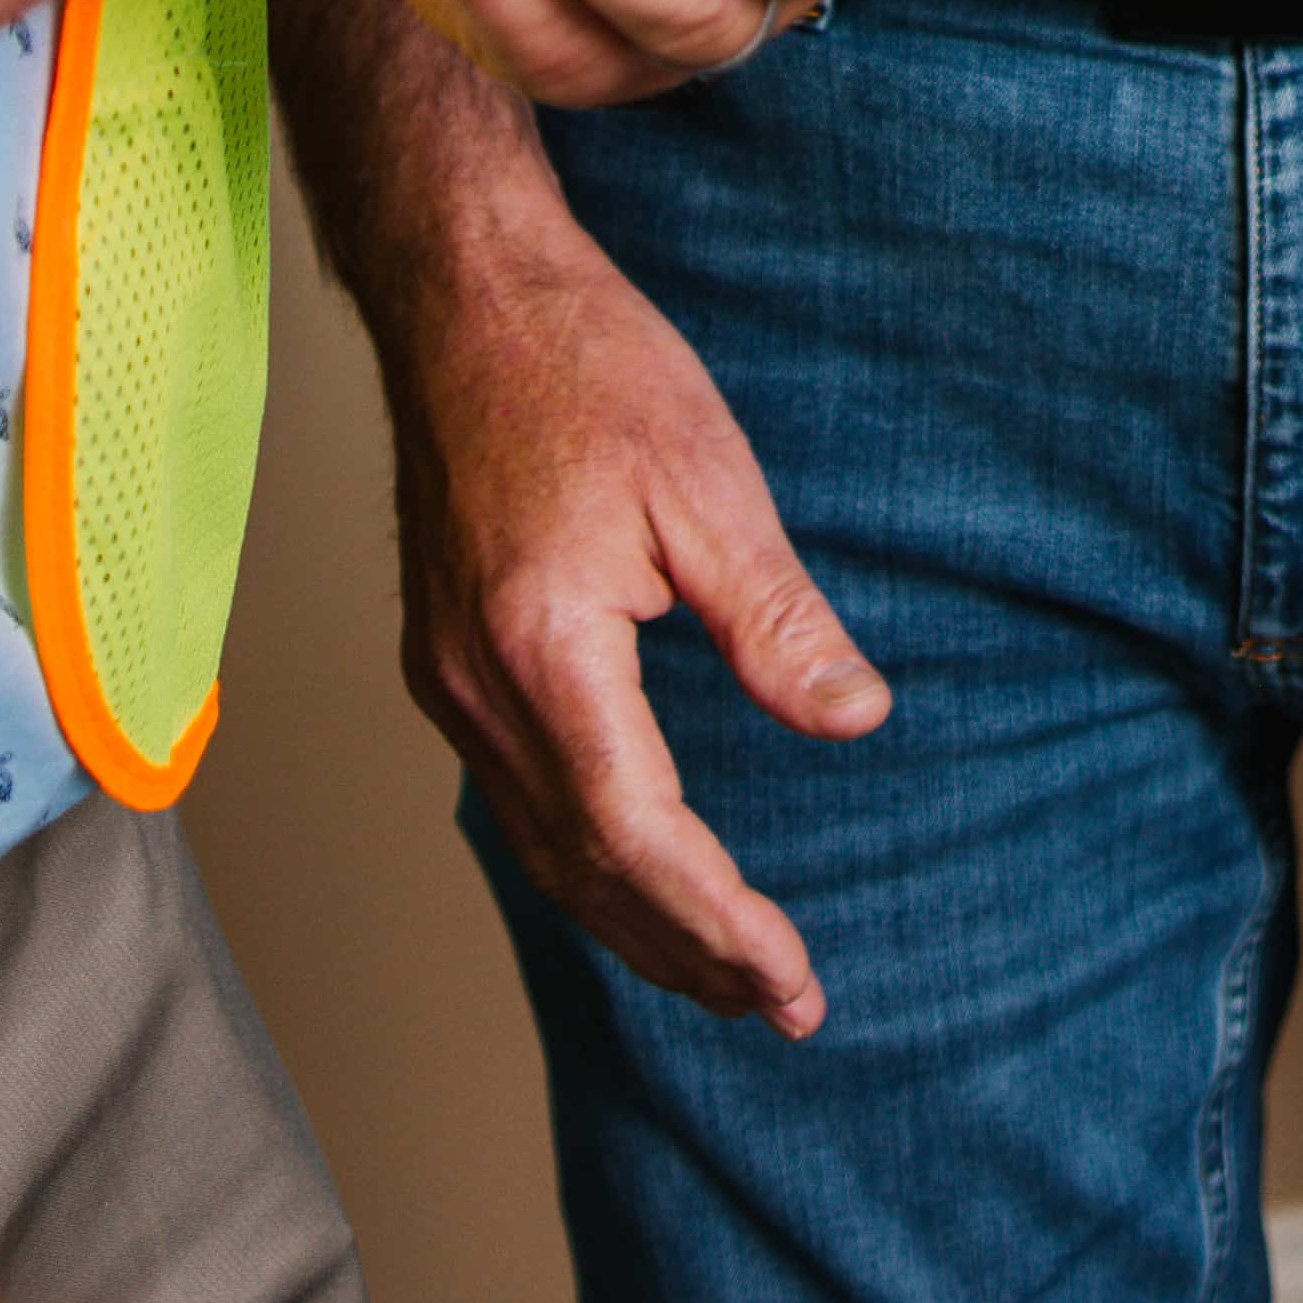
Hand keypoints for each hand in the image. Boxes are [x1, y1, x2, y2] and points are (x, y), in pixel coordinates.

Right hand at [377, 219, 890, 1034]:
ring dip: (634, 923)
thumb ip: (775, 618)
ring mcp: (448, 681)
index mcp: (542, 649)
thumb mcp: (708, 481)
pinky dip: (588, 860)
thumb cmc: (586, 366)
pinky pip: (519, 801)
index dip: (718, 919)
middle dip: (686, 952)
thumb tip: (854, 718)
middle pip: (584, 871)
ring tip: (726, 975)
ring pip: (543, 849)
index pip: (638, 836)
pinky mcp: (448, 661)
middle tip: (784, 1006)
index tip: (794, 976)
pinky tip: (640, 875)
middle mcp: (477, 689)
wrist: (463, 297)